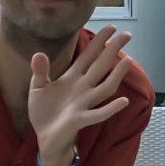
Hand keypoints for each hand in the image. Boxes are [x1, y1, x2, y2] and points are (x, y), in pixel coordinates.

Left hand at [27, 25, 134, 165]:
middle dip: (112, 50)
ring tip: (127, 60)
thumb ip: (40, 71)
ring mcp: (84, 103)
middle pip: (101, 66)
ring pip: (104, 87)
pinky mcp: (81, 119)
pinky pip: (99, 113)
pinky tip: (123, 101)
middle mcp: (82, 88)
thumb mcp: (37, 88)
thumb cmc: (45, 113)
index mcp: (72, 79)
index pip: (88, 56)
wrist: (45, 137)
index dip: (98, 42)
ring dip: (117, 74)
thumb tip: (39, 53)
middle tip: (127, 35)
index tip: (110, 28)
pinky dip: (111, 108)